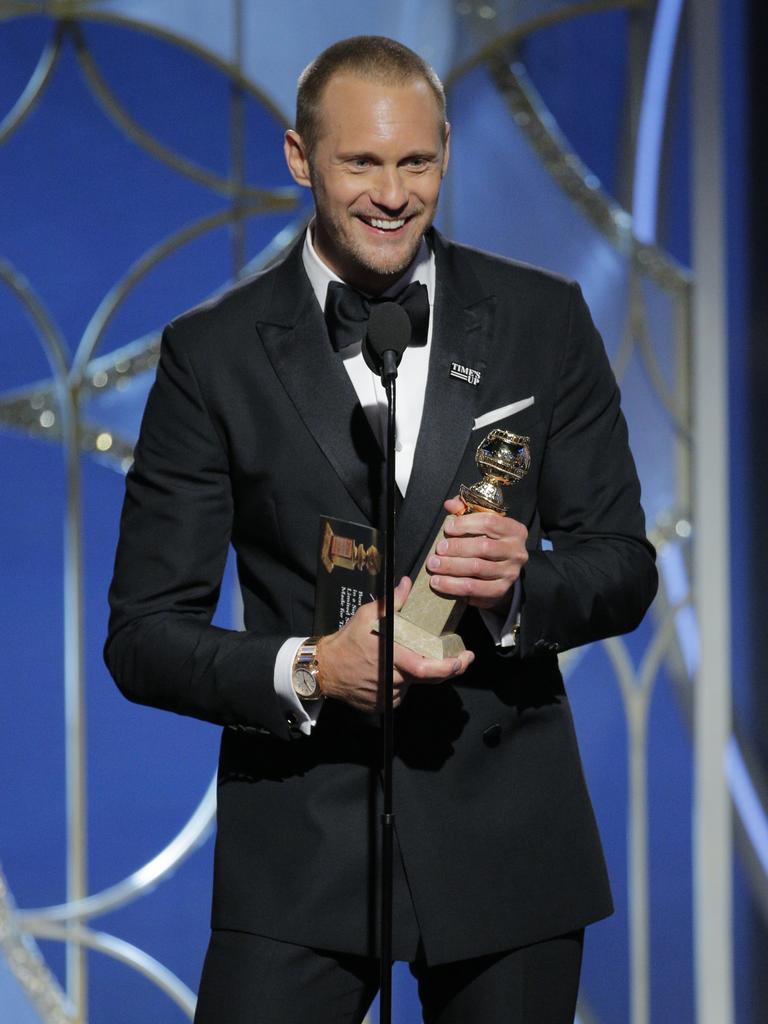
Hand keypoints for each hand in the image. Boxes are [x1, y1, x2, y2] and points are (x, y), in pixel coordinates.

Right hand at [316, 576, 474, 712]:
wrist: (324, 669)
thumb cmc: (346, 641)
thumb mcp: (366, 615)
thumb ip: (392, 602)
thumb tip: (408, 584)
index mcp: (391, 658)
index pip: (425, 668)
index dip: (448, 667)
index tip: (462, 660)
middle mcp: (391, 680)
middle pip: (426, 678)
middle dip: (446, 669)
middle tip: (460, 659)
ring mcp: (386, 696)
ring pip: (412, 685)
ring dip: (416, 673)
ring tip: (405, 658)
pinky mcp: (380, 706)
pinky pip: (399, 694)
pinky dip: (401, 683)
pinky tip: (392, 671)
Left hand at [425, 496, 528, 610]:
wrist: (501, 571)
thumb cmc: (488, 541)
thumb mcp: (481, 523)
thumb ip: (466, 510)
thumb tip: (450, 504)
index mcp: (514, 530)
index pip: (490, 522)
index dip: (466, 524)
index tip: (447, 528)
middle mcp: (517, 551)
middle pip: (483, 547)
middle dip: (456, 547)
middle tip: (438, 550)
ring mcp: (510, 572)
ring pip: (477, 568)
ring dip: (451, 567)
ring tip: (433, 566)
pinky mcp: (501, 589)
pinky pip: (475, 588)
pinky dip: (454, 586)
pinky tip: (439, 583)